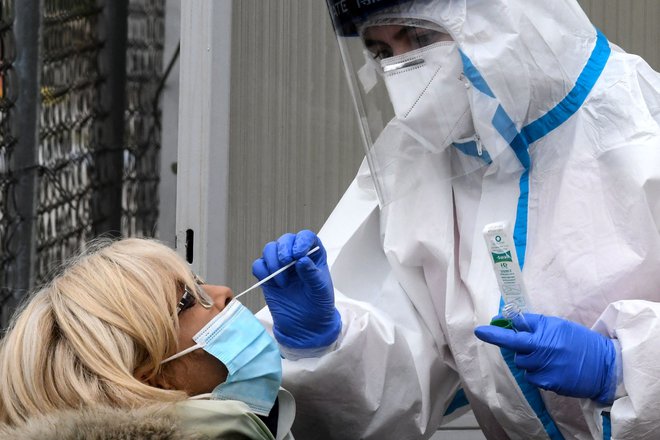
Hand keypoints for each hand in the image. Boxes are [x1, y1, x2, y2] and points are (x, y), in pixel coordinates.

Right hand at [252, 230, 340, 349]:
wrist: (305, 325)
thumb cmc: (318, 305)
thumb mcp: (320, 290)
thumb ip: (312, 274)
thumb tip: (301, 260)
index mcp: (314, 255)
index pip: (306, 237)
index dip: (301, 241)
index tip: (298, 254)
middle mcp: (296, 256)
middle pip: (285, 240)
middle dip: (283, 250)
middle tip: (286, 264)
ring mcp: (280, 265)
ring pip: (269, 249)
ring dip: (273, 262)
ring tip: (282, 282)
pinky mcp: (268, 276)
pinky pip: (259, 265)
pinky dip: (262, 271)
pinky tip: (273, 283)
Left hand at [474, 313, 616, 403]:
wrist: (605, 365)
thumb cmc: (579, 342)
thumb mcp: (558, 326)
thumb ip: (534, 324)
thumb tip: (509, 320)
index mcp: (546, 333)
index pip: (515, 331)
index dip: (495, 332)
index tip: (480, 330)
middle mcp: (543, 349)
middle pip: (514, 348)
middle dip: (512, 344)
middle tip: (521, 342)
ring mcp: (546, 367)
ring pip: (522, 364)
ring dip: (529, 360)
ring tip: (548, 357)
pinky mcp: (549, 383)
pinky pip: (532, 377)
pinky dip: (537, 373)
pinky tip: (552, 369)